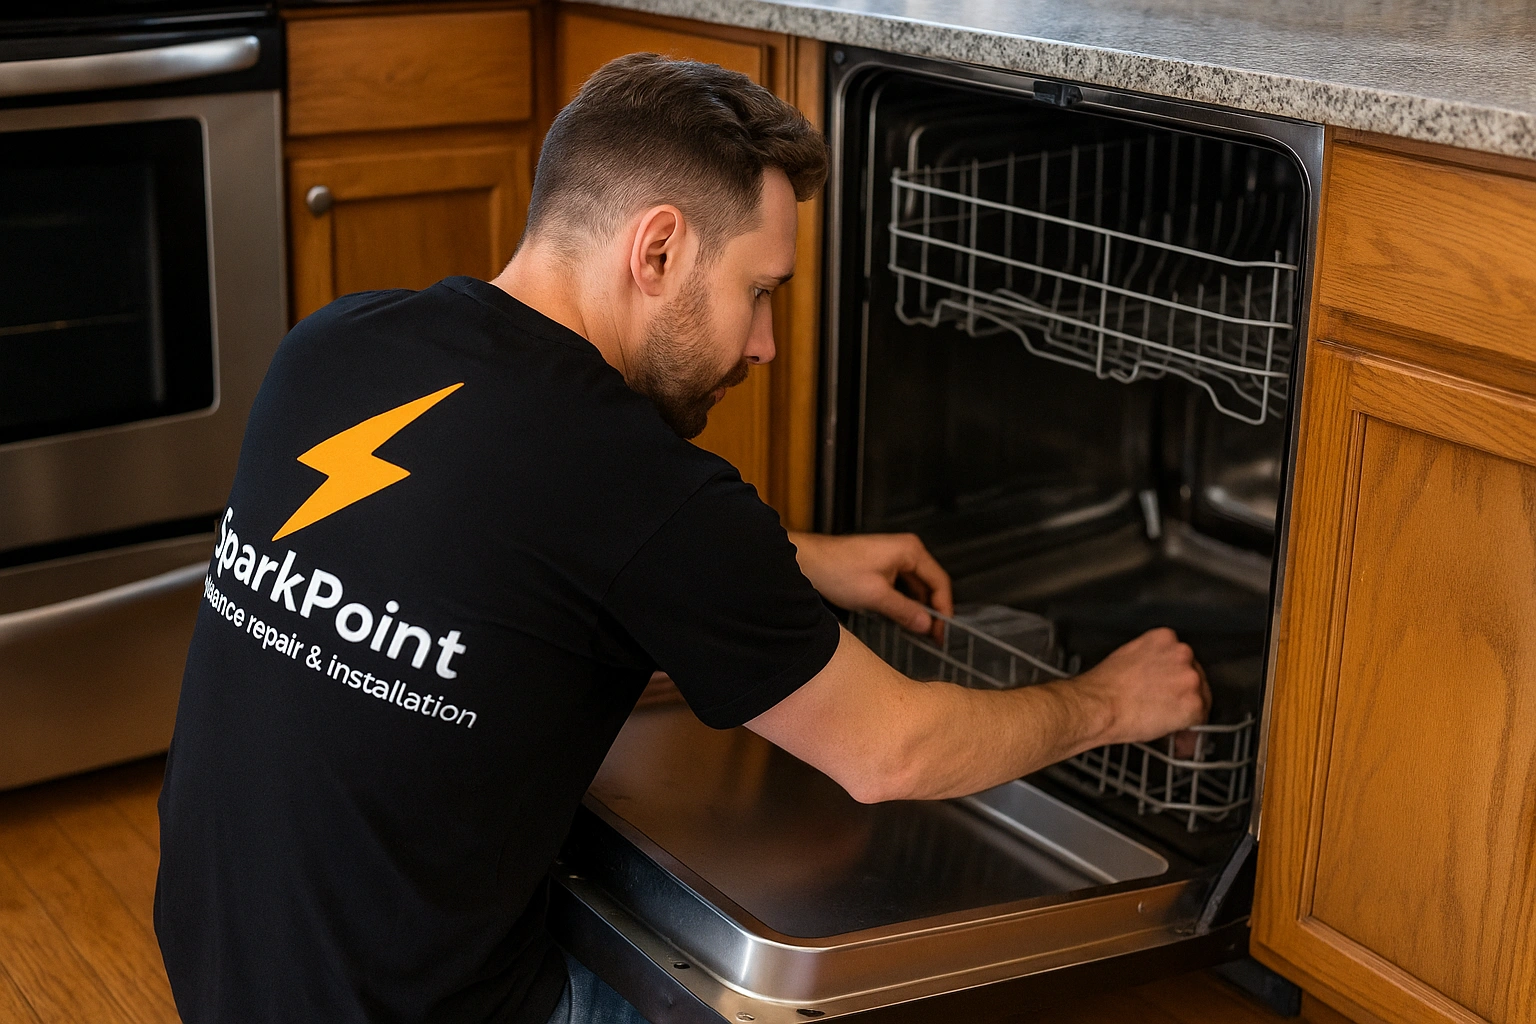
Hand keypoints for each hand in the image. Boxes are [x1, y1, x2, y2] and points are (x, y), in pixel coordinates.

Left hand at [787, 532, 952, 638]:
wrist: (808, 561)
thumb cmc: (837, 570)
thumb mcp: (876, 596)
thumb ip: (905, 611)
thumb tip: (926, 624)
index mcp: (910, 551)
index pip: (940, 582)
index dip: (944, 609)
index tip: (942, 631)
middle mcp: (906, 551)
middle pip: (930, 585)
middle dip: (932, 611)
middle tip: (933, 637)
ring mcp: (894, 558)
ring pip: (915, 588)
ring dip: (917, 609)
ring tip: (918, 632)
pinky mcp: (882, 566)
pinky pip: (902, 587)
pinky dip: (904, 603)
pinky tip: (901, 620)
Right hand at [1070, 628, 1210, 746]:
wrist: (1099, 705)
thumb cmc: (1104, 687)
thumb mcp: (1127, 657)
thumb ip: (1150, 660)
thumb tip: (1157, 677)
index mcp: (1164, 638)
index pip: (1181, 657)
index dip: (1175, 676)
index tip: (1170, 687)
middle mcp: (1182, 653)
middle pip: (1194, 675)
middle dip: (1182, 694)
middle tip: (1168, 709)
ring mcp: (1190, 678)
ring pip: (1200, 698)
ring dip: (1187, 712)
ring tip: (1169, 725)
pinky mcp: (1194, 704)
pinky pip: (1200, 721)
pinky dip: (1190, 731)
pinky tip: (1176, 736)